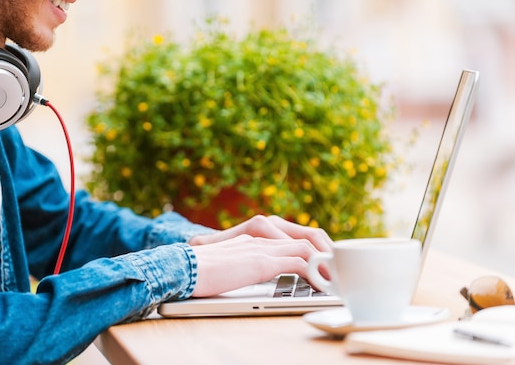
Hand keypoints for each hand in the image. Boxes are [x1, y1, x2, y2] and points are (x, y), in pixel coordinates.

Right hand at [188, 215, 332, 296]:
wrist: (176, 266)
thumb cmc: (196, 268)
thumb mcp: (227, 262)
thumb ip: (243, 261)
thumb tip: (249, 272)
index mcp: (254, 233)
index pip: (293, 233)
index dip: (315, 247)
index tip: (328, 263)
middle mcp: (260, 233)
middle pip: (306, 234)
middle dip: (327, 251)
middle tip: (340, 271)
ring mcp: (260, 244)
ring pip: (306, 245)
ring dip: (326, 261)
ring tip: (339, 278)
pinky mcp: (259, 259)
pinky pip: (298, 261)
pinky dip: (315, 272)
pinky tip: (324, 284)